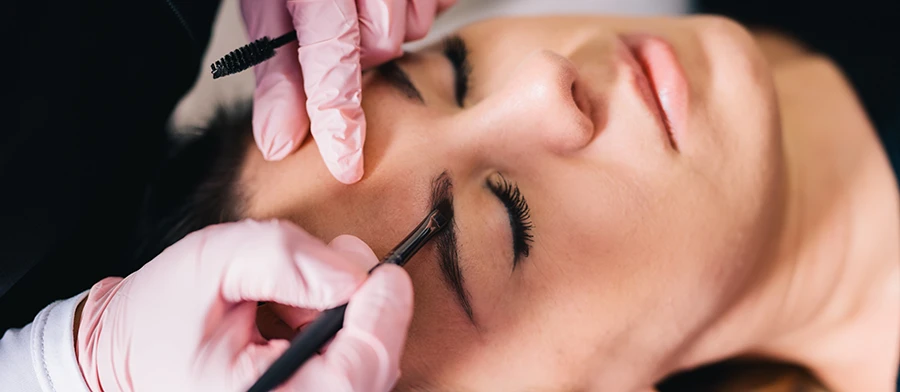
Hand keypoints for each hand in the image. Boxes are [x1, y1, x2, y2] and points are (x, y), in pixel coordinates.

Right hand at [74, 219, 413, 391]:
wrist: (123, 353)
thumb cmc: (159, 314)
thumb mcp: (212, 262)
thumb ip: (282, 258)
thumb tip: (351, 272)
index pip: (353, 372)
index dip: (381, 317)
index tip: (386, 274)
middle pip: (370, 372)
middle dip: (366, 313)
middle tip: (334, 271)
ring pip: (366, 374)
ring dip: (351, 326)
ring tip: (295, 302)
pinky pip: (351, 378)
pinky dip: (342, 340)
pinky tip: (303, 323)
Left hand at [241, 0, 456, 183]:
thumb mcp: (268, 5)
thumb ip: (279, 74)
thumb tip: (278, 142)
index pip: (328, 57)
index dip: (337, 114)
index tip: (347, 165)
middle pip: (383, 44)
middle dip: (364, 47)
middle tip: (341, 22)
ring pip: (415, 25)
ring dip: (393, 23)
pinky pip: (439, 0)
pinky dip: (420, 2)